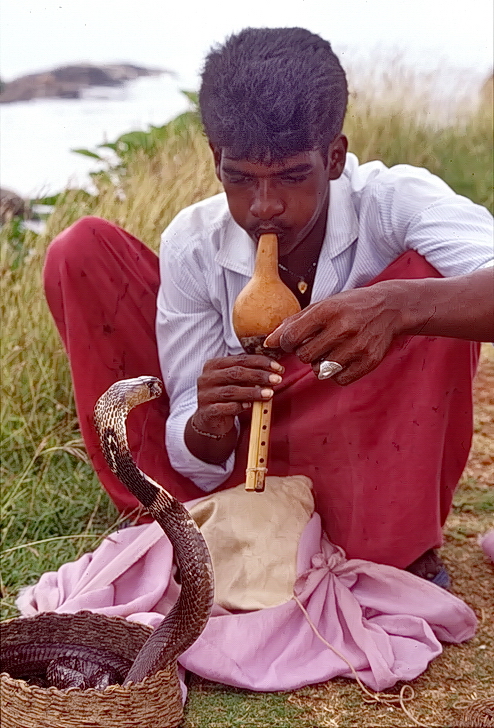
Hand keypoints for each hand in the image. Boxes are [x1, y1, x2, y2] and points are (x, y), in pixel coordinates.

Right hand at [193, 353, 283, 434]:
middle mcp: (207, 378)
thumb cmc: (227, 396)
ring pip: (231, 391)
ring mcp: (205, 395)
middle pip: (235, 373)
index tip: (278, 368)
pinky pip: (224, 408)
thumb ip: (249, 374)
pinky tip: (249, 406)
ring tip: (269, 394)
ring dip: (253, 392)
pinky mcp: (207, 411)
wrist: (210, 419)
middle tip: (276, 380)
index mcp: (214, 365)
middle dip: (259, 376)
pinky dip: (238, 406)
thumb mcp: (235, 382)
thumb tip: (274, 370)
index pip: (240, 359)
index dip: (260, 362)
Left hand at [264, 282, 405, 384]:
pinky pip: (339, 380)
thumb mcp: (321, 307)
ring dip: (320, 364)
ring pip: (320, 371)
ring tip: (331, 351)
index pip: (291, 337)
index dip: (287, 343)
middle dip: (305, 352)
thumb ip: (293, 324)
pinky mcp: (369, 361)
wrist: (389, 308)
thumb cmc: (349, 307)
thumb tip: (268, 343)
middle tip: (317, 343)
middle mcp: (343, 328)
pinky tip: (343, 359)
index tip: (294, 341)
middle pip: (304, 356)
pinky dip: (336, 374)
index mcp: (328, 310)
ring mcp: (358, 346)